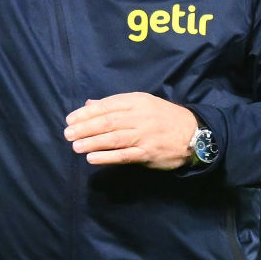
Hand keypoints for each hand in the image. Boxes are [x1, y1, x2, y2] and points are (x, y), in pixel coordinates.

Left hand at [63, 92, 197, 169]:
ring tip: (75, 146)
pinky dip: (107, 157)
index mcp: (136, 101)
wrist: (193, 133)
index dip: (86, 113)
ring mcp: (144, 136)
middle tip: (67, 133)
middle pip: (107, 122)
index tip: (70, 119)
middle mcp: (139, 117)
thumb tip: (89, 103)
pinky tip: (92, 158)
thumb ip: (115, 104)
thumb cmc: (163, 116)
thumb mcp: (142, 103)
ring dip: (92, 143)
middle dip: (85, 128)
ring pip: (113, 139)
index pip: (107, 105)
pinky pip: (124, 155)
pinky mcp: (147, 153)